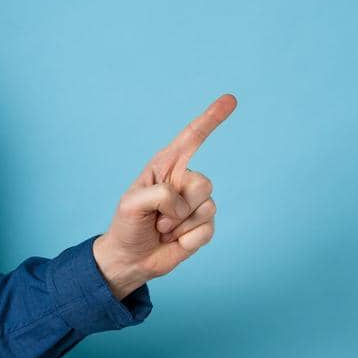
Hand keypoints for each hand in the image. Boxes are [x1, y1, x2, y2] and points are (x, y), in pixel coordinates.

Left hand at [93, 93, 236, 297]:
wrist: (130, 258)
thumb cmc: (126, 225)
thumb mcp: (130, 204)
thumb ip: (158, 195)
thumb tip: (183, 202)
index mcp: (164, 168)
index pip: (192, 139)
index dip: (211, 119)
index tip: (230, 99)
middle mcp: (183, 182)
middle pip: (203, 183)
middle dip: (178, 206)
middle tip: (156, 218)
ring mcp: (195, 204)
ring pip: (207, 207)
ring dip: (179, 225)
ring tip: (162, 229)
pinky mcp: (203, 226)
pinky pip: (207, 230)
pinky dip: (187, 240)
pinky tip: (174, 241)